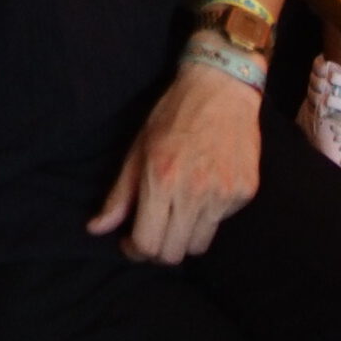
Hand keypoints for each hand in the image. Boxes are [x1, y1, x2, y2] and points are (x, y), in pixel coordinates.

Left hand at [89, 61, 261, 262]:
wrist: (222, 86)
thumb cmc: (174, 114)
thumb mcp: (138, 148)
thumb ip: (119, 194)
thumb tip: (95, 229)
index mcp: (161, 180)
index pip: (147, 244)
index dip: (135, 250)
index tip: (132, 240)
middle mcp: (194, 192)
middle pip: (172, 254)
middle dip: (158, 248)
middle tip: (155, 228)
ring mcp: (223, 194)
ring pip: (198, 246)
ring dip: (183, 237)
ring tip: (179, 211)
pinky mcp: (245, 192)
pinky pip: (221, 223)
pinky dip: (209, 216)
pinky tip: (204, 189)